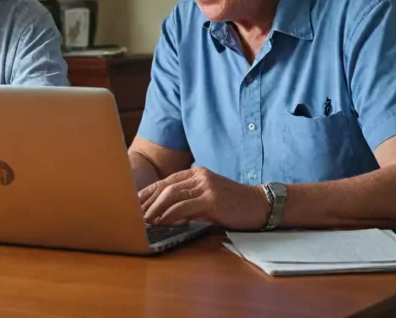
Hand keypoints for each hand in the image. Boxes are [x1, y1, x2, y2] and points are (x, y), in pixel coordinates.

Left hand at [139, 167, 269, 229]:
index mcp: (196, 173)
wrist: (260, 204)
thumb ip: (190, 202)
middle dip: (148, 201)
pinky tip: (162, 222)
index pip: (166, 181)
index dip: (149, 192)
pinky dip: (171, 214)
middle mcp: (199, 176)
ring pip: (172, 195)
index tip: (135, 203)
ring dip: (156, 209)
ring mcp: (206, 186)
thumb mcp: (209, 199)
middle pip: (166, 187)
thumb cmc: (234, 205)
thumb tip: (167, 213)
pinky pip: (185, 206)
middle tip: (135, 214)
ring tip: (145, 220)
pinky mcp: (212, 198)